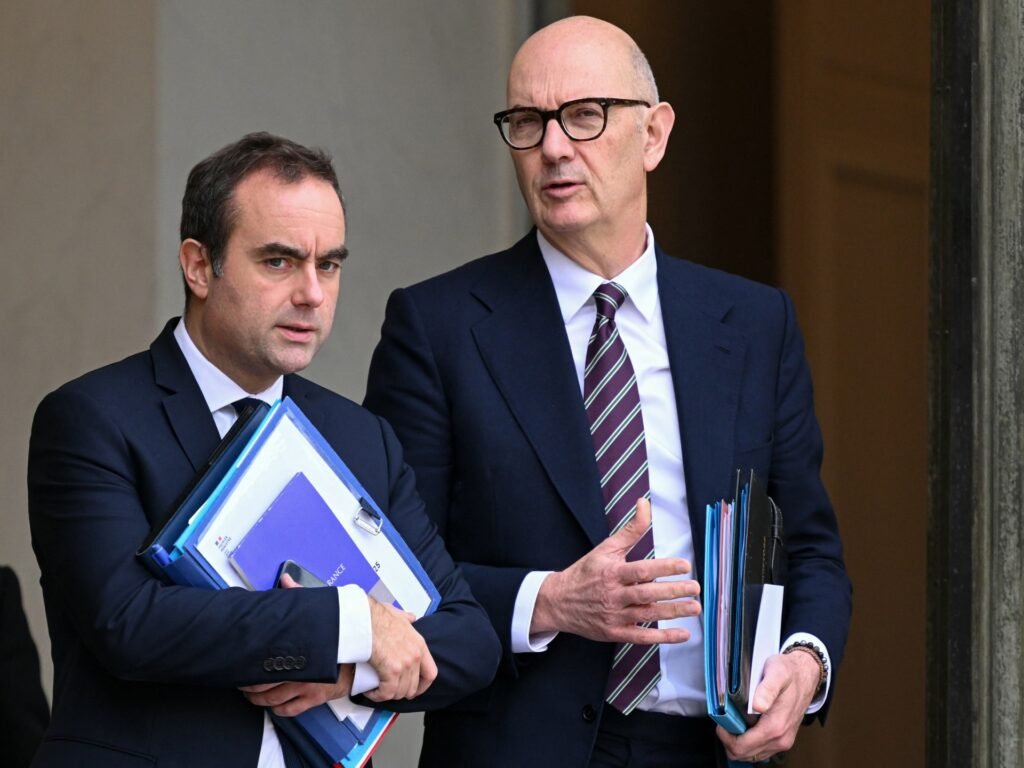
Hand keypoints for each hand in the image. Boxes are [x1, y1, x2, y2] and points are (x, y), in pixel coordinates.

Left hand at [239, 571, 354, 715]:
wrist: (366, 654)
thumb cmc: (343, 636)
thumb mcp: (321, 612)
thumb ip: (301, 596)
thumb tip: (286, 581)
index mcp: (297, 653)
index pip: (263, 664)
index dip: (247, 667)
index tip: (241, 665)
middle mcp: (299, 674)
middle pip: (262, 687)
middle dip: (248, 687)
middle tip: (241, 682)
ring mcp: (306, 689)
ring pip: (272, 701)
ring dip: (258, 700)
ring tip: (251, 695)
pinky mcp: (315, 699)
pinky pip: (290, 711)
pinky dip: (278, 710)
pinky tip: (273, 705)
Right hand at [364, 598, 437, 701]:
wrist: (365, 620)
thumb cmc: (378, 617)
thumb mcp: (399, 615)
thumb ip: (407, 619)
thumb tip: (410, 618)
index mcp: (419, 645)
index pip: (430, 674)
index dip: (422, 686)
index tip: (415, 689)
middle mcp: (415, 657)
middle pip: (413, 687)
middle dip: (400, 692)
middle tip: (390, 690)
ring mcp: (405, 665)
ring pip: (399, 692)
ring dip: (387, 694)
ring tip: (377, 690)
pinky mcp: (392, 672)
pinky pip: (387, 693)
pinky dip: (377, 695)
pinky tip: (370, 691)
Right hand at [531, 498, 700, 643]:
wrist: (558, 601)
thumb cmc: (586, 573)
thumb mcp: (606, 548)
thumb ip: (630, 530)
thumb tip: (644, 504)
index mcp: (612, 573)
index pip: (641, 570)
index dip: (663, 568)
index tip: (684, 565)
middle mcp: (613, 595)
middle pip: (647, 593)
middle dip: (673, 591)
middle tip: (695, 588)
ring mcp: (614, 616)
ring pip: (648, 615)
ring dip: (673, 613)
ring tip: (695, 607)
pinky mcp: (615, 632)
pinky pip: (642, 637)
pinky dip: (663, 637)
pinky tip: (682, 634)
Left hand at [716, 650, 820, 762]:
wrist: (806, 676)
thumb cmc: (790, 673)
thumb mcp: (777, 673)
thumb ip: (767, 689)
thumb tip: (758, 705)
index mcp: (775, 726)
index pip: (741, 747)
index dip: (725, 737)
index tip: (720, 722)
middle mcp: (780, 739)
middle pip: (744, 754)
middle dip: (729, 741)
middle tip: (724, 722)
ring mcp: (782, 742)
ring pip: (751, 755)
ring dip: (738, 743)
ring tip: (733, 723)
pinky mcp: (783, 740)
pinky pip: (760, 751)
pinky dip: (748, 744)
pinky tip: (744, 727)